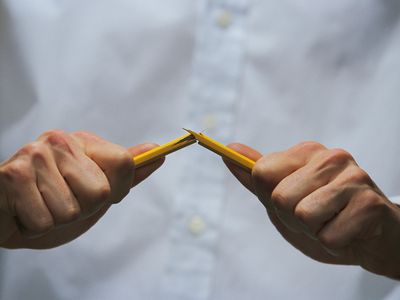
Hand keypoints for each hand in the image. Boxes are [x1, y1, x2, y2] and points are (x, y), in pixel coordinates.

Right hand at [0, 130, 162, 248]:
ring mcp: (35, 155)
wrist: (6, 215)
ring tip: (41, 205)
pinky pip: (45, 222)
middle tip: (60, 200)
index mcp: (84, 143)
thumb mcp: (95, 188)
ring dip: (57, 219)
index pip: (125, 164)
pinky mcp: (12, 175)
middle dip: (83, 208)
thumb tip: (158, 152)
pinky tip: (25, 211)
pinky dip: (36, 227)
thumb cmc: (52, 201)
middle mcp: (61, 142)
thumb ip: (126, 173)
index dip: (116, 189)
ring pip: (73, 210)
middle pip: (101, 192)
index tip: (98, 193)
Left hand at [224, 141, 399, 278]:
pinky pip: (329, 237)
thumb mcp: (284, 196)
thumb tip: (228, 149)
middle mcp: (330, 157)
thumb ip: (255, 175)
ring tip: (332, 222)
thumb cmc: (325, 215)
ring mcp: (353, 177)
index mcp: (306, 152)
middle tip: (317, 216)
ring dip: (314, 231)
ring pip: (302, 215)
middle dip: (292, 218)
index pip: (261, 172)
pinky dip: (334, 244)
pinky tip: (349, 231)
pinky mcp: (371, 204)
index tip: (292, 199)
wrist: (373, 238)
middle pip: (279, 197)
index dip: (270, 197)